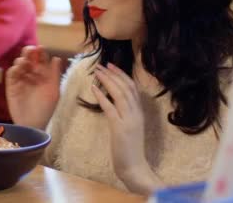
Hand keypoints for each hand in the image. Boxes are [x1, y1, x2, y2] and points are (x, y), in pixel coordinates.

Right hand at [6, 45, 61, 128]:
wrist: (32, 124)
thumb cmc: (46, 109)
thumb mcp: (53, 91)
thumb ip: (54, 74)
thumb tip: (57, 58)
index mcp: (43, 75)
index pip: (41, 60)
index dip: (40, 53)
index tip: (40, 48)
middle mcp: (31, 76)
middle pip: (29, 59)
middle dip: (28, 53)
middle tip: (30, 50)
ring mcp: (21, 80)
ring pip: (19, 65)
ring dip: (21, 60)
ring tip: (24, 61)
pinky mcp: (11, 86)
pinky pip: (11, 74)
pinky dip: (14, 69)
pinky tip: (18, 69)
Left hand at [91, 63, 162, 194]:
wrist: (134, 167)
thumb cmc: (129, 149)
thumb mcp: (129, 127)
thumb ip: (124, 113)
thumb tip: (112, 100)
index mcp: (139, 112)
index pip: (133, 88)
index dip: (122, 75)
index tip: (112, 66)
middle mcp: (136, 113)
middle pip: (126, 87)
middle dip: (114, 74)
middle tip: (103, 64)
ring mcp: (129, 120)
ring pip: (120, 94)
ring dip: (108, 81)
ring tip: (98, 72)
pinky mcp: (120, 128)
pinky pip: (110, 108)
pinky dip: (102, 96)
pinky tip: (93, 88)